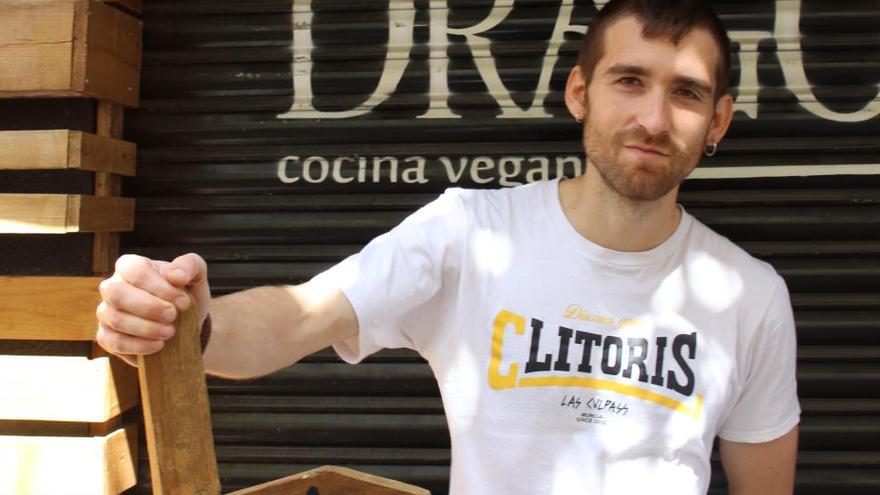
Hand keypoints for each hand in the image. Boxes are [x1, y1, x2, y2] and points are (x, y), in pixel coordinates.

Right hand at [96, 253, 210, 365]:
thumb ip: (189, 265)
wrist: (184, 326)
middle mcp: (112, 287)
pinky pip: (114, 342)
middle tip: (172, 317)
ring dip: (146, 328)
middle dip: (149, 307)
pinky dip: (139, 346)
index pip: (136, 271)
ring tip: (170, 332)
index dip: (160, 288)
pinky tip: (159, 345)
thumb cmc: (184, 295)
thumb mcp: (196, 275)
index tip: (183, 303)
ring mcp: (106, 313)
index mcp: (130, 266)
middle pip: (117, 293)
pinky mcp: (106, 337)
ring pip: (116, 319)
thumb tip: (174, 275)